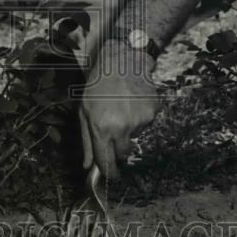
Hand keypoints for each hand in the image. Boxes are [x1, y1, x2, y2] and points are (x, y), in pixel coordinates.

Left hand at [79, 43, 158, 179]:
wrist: (122, 62)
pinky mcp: (152, 114)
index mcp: (101, 129)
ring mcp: (139, 121)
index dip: (109, 172)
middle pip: (124, 153)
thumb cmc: (98, 85)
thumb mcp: (84, 111)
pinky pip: (145, 124)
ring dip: (129, 129)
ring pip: (135, 137)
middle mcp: (121, 128)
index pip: (107, 162)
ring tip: (121, 107)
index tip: (112, 175)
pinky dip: (139, 118)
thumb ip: (87, 141)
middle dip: (119, 146)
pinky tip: (132, 102)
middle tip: (113, 128)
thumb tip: (88, 166)